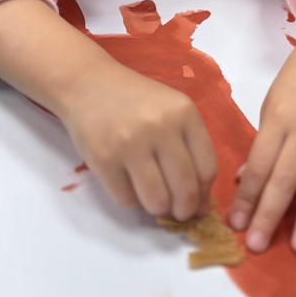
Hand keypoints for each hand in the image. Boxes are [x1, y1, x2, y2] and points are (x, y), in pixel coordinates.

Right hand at [0, 0, 216, 222]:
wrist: (87, 84)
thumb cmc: (135, 100)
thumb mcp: (171, 109)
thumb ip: (190, 146)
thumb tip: (201, 200)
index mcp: (184, 113)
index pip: (207, 168)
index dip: (204, 194)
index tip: (198, 203)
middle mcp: (160, 127)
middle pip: (185, 189)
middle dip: (184, 210)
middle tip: (179, 212)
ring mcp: (130, 144)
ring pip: (157, 201)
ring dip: (157, 208)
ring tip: (153, 198)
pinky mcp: (103, 159)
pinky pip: (126, 200)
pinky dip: (130, 200)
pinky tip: (128, 183)